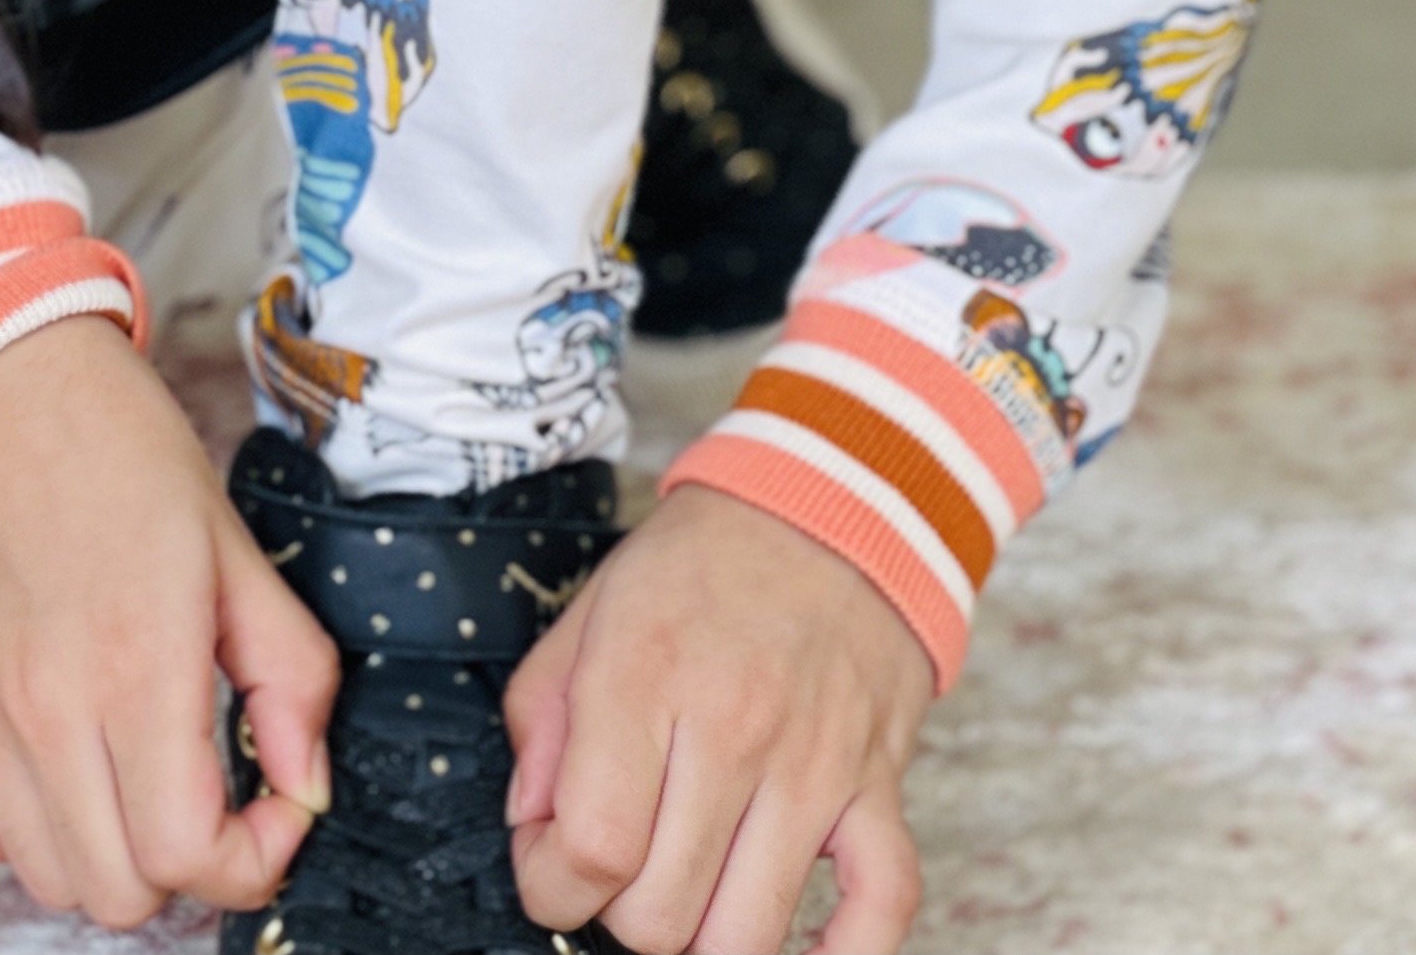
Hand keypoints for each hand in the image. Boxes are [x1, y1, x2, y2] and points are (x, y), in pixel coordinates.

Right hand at [0, 317, 338, 931]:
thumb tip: (305, 787)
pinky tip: (55, 759)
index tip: (268, 810)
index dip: (253, 859)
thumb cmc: (121, 450)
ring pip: (49, 878)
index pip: (192, 856)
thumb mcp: (236, 548)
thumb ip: (291, 677)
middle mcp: (45, 705)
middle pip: (121, 892)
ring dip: (105, 847)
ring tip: (129, 767)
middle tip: (203, 788)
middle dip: (184, 858)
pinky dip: (19, 828)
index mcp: (139, 661)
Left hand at [504, 484, 933, 953]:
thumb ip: (542, 721)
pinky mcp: (880, 786)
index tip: (551, 869)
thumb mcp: (590, 610)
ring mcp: (816, 765)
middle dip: (618, 916)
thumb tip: (533, 829)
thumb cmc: (701, 564)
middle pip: (659, 917)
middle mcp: (734, 728)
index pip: (589, 850)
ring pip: (747, 938)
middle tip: (619, 870)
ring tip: (686, 893)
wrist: (829, 504)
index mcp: (645, 676)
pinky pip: (881, 909)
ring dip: (702, 940)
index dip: (550, 887)